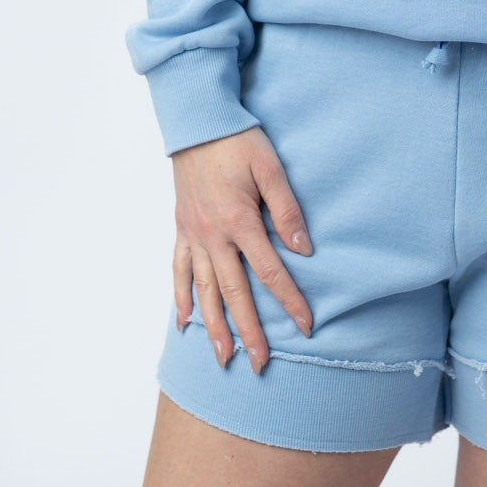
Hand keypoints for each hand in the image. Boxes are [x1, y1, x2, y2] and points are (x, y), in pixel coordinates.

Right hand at [170, 126, 314, 374]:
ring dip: (213, 326)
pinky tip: (184, 321)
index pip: (270, 272)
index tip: (307, 326)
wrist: (197, 121)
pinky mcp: (181, 228)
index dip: (290, 301)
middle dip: (249, 332)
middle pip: (234, 293)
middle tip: (259, 364)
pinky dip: (180, 298)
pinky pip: (179, 270)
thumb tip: (302, 248)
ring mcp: (193, 234)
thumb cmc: (237, 139)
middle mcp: (213, 235)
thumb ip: (286, 208)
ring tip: (223, 356)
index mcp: (239, 221)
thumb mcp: (270, 166)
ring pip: (204, 291)